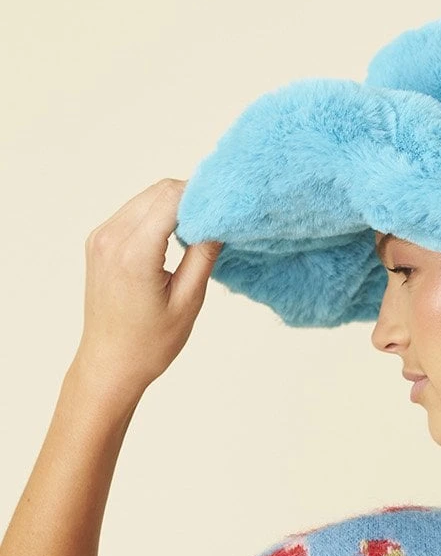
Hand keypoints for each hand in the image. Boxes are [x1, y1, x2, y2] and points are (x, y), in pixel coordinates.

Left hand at [74, 178, 222, 397]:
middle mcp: (112, 237)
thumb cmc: (150, 343)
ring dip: (174, 205)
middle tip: (217, 217)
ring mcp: (101, 236)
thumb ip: (204, 255)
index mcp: (134, 254)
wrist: (110, 362)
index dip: (203, 196)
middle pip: (159, 192)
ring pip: (146, 198)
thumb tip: (219, 220)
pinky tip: (173, 237)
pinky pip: (132, 212)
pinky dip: (156, 215)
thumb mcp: (188, 301)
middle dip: (191, 198)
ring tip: (198, 229)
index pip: (172, 199)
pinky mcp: (99, 240)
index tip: (226, 207)